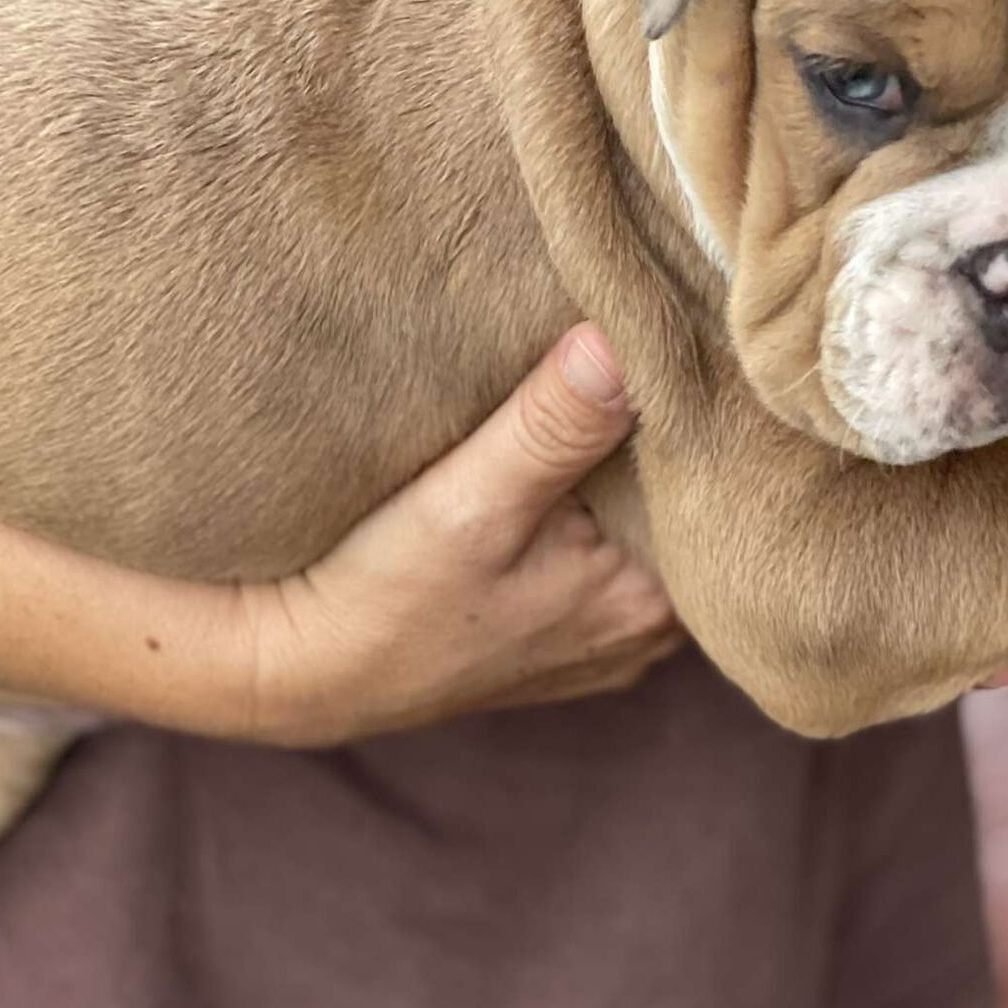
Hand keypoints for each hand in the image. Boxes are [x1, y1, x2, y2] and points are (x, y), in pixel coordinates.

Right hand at [236, 327, 681, 746]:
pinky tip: (555, 457)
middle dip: (652, 428)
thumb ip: (551, 425)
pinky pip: (603, 543)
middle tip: (627, 341)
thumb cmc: (382, 596)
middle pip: (675, 499)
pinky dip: (586, 500)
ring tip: (590, 385)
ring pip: (637, 519)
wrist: (303, 671)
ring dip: (615, 463)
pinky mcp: (565, 626)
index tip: (661, 336)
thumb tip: (622, 340)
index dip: (686, 404)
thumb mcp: (467, 501)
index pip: (704, 480)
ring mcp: (608, 632)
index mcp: (651, 601)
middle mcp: (649, 627)